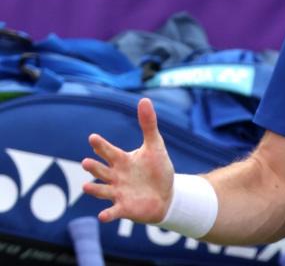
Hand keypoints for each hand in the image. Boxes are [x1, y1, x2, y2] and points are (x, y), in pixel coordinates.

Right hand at [82, 98, 174, 223]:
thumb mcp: (155, 146)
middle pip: (101, 171)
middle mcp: (116, 176)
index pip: (109, 151)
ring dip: (94, 189)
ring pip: (102, 190)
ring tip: (86, 186)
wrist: (167, 194)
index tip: (93, 137)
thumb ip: (148, 125)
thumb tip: (144, 99)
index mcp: (122, 160)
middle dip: (94, 167)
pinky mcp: (124, 207)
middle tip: (86, 162)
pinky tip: (103, 216)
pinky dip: (108, 214)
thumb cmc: (157, 169)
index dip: (101, 145)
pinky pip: (113, 211)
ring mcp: (118, 192)